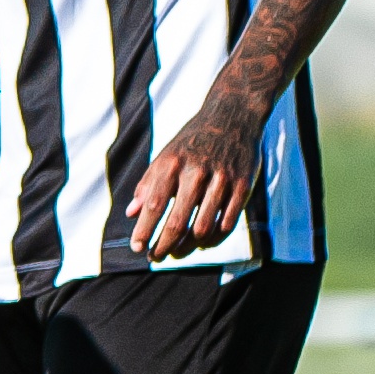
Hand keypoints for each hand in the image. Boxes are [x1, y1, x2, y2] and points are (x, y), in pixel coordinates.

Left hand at [127, 98, 261, 258]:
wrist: (232, 116)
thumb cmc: (192, 140)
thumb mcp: (165, 156)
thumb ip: (147, 184)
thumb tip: (131, 213)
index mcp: (172, 164)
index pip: (154, 205)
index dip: (144, 230)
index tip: (137, 248)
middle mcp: (196, 172)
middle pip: (178, 222)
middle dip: (164, 246)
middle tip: (156, 257)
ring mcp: (222, 179)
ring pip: (204, 227)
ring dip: (189, 247)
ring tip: (178, 253)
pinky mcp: (243, 185)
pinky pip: (228, 222)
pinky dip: (214, 239)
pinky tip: (203, 243)